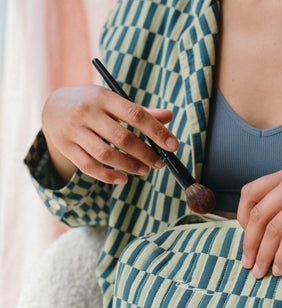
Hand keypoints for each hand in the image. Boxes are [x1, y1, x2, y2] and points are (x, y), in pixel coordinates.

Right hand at [41, 85, 178, 183]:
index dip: (157, 131)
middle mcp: (87, 112)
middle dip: (145, 153)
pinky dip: (108, 176)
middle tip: (160, 163)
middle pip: (122, 137)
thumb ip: (140, 112)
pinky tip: (123, 179)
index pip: (135, 114)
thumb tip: (169, 117)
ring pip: (106, 155)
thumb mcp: (112, 101)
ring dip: (129, 166)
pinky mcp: (66, 147)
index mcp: (103, 97)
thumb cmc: (92, 105)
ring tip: (144, 170)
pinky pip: (89, 167)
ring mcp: (74, 130)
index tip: (173, 146)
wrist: (52, 107)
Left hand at [237, 164, 281, 277]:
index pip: (250, 193)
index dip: (240, 218)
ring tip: (261, 272)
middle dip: (249, 244)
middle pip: (258, 216)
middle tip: (248, 264)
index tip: (245, 238)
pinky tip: (280, 269)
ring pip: (273, 230)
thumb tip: (261, 226)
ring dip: (263, 256)